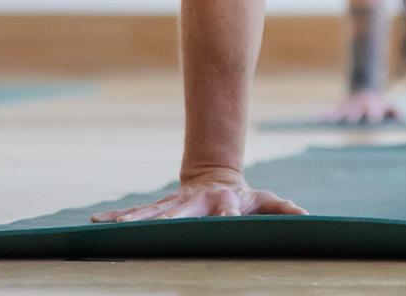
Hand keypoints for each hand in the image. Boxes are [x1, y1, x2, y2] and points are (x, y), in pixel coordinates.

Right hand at [91, 170, 307, 222]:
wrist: (217, 177)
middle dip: (169, 220)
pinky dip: (118, 218)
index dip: (227, 217)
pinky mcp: (161, 208)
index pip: (226, 211)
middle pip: (181, 213)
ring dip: (134, 221)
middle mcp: (195, 204)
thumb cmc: (245, 198)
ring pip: (152, 213)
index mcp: (223, 202)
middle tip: (158, 227)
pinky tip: (98, 223)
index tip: (224, 221)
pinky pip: (137, 214)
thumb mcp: (266, 201)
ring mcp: (175, 205)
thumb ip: (284, 210)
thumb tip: (307, 217)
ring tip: (113, 227)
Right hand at [320, 90, 401, 124]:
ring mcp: (346, 108)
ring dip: (332, 116)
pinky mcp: (337, 110)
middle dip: (352, 114)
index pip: (373, 112)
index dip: (373, 113)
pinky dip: (318, 117)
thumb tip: (404, 116)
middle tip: (350, 119)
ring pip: (338, 112)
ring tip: (324, 121)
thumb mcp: (388, 106)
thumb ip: (395, 111)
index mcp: (371, 108)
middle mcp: (357, 108)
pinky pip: (326, 113)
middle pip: (354, 111)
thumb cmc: (378, 105)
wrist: (364, 90)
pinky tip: (310, 121)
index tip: (372, 118)